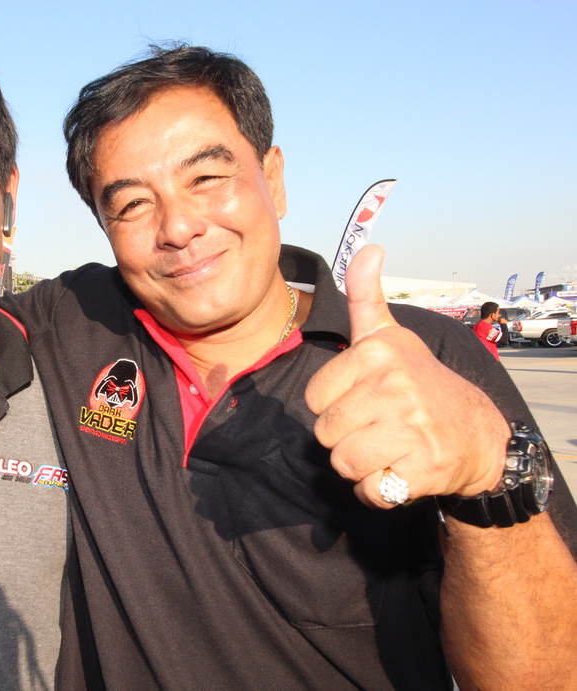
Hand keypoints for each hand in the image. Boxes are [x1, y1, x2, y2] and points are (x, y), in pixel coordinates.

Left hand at [305, 245, 508, 507]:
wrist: (477, 433)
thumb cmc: (419, 382)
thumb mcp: (388, 337)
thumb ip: (365, 297)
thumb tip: (368, 248)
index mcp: (376, 355)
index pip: (313, 400)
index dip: (334, 405)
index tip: (366, 397)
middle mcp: (394, 388)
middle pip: (325, 434)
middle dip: (346, 436)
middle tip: (380, 425)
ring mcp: (411, 429)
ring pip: (343, 463)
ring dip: (361, 464)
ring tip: (389, 446)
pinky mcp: (422, 469)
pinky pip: (369, 491)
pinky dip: (379, 490)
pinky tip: (400, 470)